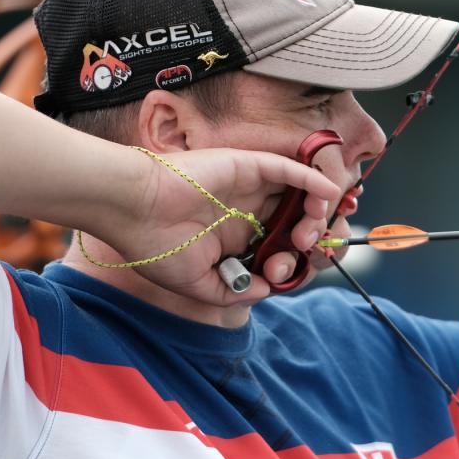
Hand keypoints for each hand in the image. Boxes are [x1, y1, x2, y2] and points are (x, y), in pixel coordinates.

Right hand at [99, 146, 340, 305]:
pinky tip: (328, 194)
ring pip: (298, 195)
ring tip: (310, 230)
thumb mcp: (199, 285)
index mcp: (234, 237)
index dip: (292, 261)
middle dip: (308, 239)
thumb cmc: (155, 247)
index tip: (285, 274)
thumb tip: (267, 290)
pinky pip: (289, 170)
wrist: (130, 211)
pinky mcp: (247, 167)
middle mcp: (245, 211)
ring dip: (314, 212)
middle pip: (294, 221)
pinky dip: (313, 179)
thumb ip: (236, 291)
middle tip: (302, 250)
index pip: (277, 247)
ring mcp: (248, 188)